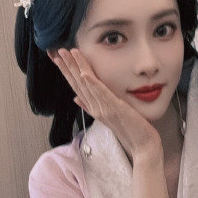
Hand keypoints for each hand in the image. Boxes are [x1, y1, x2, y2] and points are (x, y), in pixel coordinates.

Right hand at [54, 48, 161, 163]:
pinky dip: (92, 83)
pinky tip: (84, 73)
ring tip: (68, 53)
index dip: (65, 71)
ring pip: (86, 85)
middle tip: (56, 52)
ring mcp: (103, 108)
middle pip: (77, 83)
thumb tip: (75, 98)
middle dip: (66, 66)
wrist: (141, 145)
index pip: (75, 86)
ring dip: (76, 68)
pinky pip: (101, 94)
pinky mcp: (114, 108)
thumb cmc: (128, 130)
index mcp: (93, 107)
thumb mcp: (107, 116)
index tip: (56, 58)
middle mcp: (95, 107)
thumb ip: (89, 106)